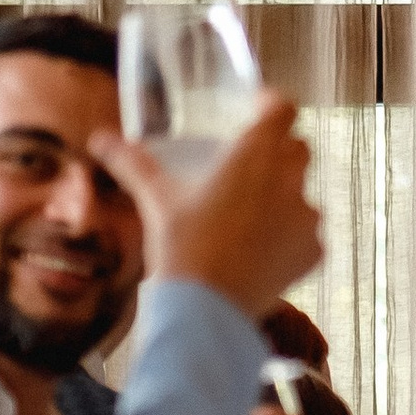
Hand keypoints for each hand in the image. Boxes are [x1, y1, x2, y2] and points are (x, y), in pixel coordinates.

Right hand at [93, 95, 321, 317]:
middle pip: (298, 148)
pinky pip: (307, 233)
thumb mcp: (156, 199)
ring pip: (304, 192)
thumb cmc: (183, 248)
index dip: (270, 105)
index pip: (283, 109)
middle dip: (278, 150)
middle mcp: (290, 180)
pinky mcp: (313, 252)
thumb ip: (132, 163)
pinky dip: (289, 236)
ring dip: (284, 195)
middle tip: (247, 165)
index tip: (254, 110)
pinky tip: (261, 247)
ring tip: (251, 213)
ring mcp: (306, 218)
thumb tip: (102, 139)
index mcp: (256, 155)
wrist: (205, 309)